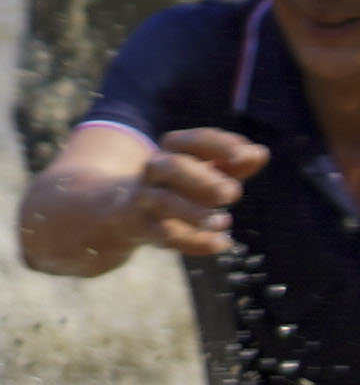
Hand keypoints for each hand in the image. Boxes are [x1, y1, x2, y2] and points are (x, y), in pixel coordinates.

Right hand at [126, 128, 263, 261]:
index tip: (246, 155)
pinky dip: (193, 242)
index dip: (220, 145)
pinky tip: (220, 244)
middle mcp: (154, 171)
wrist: (124, 210)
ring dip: (194, 212)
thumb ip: (234, 164)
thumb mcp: (207, 171)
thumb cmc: (178, 186)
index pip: (194, 141)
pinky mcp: (142, 227)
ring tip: (224, 222)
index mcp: (172, 151)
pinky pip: (163, 235)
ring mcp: (145, 199)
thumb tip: (261, 153)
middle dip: (203, 179)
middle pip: (173, 167)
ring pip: (164, 202)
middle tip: (233, 193)